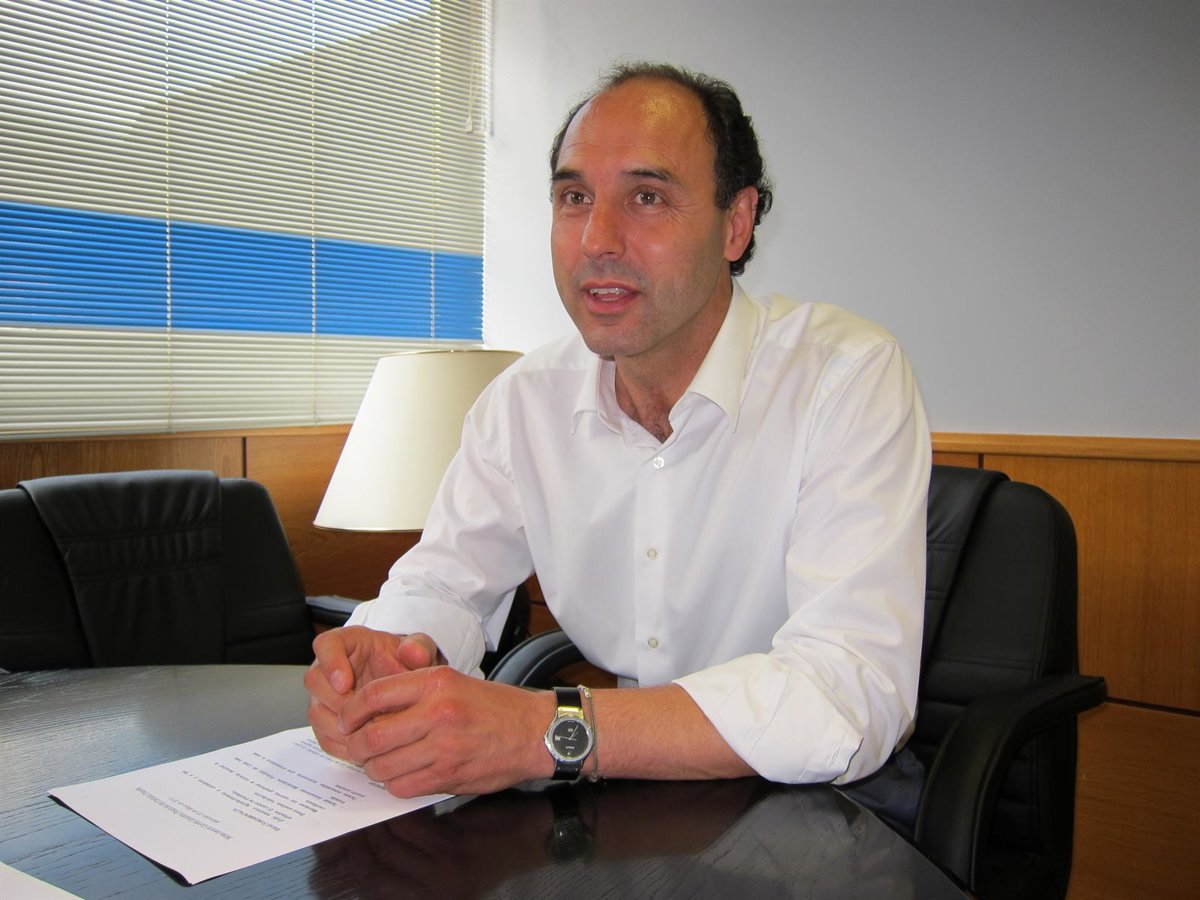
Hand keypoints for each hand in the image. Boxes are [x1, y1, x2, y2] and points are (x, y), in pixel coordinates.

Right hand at [305, 626, 441, 759]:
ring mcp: (325, 696)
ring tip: (370, 732)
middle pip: (314, 680)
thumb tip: (411, 652)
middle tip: (362, 715)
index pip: (326, 644)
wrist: (408, 690)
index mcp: (349, 643)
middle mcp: (330, 668)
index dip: (330, 663)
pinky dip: (342, 744)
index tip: (345, 683)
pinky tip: (366, 747)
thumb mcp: (420, 651)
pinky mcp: (328, 721)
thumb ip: (418, 647)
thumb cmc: (407, 665)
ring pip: (316, 711)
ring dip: (340, 727)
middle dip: (337, 702)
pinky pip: (323, 736)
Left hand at [336, 665, 554, 797]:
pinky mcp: (449, 775)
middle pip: (373, 736)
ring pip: (383, 766)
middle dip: (355, 745)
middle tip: (356, 745)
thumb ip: (414, 689)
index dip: (351, 711)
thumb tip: (368, 708)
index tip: (346, 719)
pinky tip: (402, 774)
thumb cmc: (494, 706)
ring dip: (373, 767)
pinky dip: (395, 783)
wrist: (534, 732)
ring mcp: (444, 747)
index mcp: (436, 683)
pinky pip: (403, 786)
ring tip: (380, 761)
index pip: (374, 695)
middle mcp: (438, 713)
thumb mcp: (454, 680)